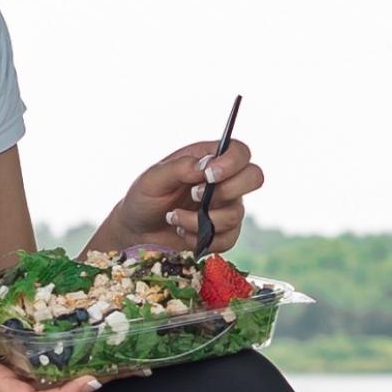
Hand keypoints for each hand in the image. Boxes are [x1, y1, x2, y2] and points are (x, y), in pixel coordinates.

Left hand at [107, 138, 264, 255]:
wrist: (137, 232)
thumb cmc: (144, 198)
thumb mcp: (153, 178)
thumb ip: (179, 168)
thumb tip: (204, 167)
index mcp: (208, 159)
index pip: (239, 152)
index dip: (233, 162)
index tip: (209, 175)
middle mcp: (223, 181)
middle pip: (254, 177)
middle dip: (227, 191)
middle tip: (194, 196)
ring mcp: (226, 208)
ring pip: (236, 214)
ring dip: (201, 221)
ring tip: (175, 219)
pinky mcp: (223, 233)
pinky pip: (228, 239)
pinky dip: (201, 239)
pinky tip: (182, 233)